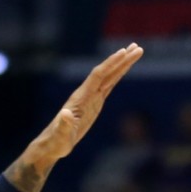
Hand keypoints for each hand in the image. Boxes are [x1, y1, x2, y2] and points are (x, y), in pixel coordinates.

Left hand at [19, 43, 143, 171]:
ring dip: (122, 65)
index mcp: (81, 97)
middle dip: (122, 60)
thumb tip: (65, 114)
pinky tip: (124, 69)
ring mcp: (91, 97)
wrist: (53, 143)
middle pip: (107, 72)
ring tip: (136, 52)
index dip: (110, 64)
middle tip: (138, 47)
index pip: (98, 76)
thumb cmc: (56, 141)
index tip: (123, 52)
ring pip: (110, 77)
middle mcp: (86, 93)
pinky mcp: (94, 103)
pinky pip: (109, 86)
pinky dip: (118, 76)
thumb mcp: (61, 135)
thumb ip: (64, 125)